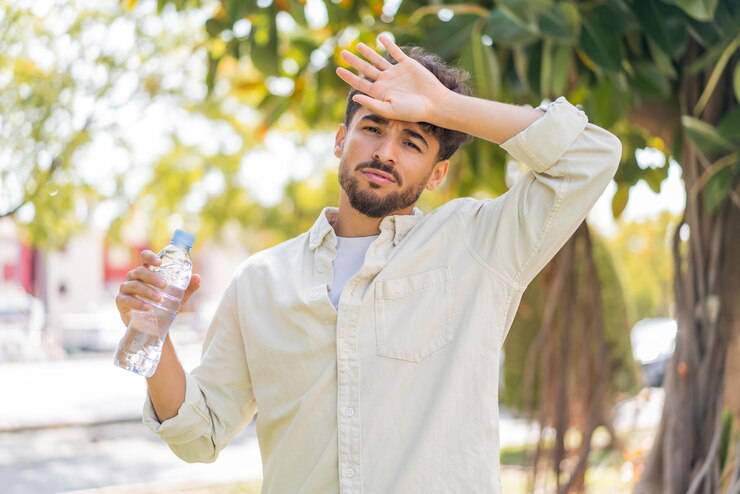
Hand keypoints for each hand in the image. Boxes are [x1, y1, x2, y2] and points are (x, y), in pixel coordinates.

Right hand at [115, 249, 200, 326]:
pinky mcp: (121, 301)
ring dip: (147, 291)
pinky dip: (138, 303)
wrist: (153, 325)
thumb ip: (188, 287)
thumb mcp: (178, 297)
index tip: (159, 262)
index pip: (145, 258)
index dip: (150, 257)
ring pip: (134, 285)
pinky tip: (148, 308)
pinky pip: (126, 299)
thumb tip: (198, 277)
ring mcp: (126, 288)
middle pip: (140, 271)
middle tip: (165, 285)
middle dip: (152, 277)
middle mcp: (134, 277)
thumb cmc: (165, 305)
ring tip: (160, 299)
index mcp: (147, 271)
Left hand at [335, 35, 449, 123]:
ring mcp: (396, 72)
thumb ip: (372, 103)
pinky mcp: (407, 64)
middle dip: (354, 61)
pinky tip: (381, 39)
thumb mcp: (389, 109)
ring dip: (368, 52)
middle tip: (343, 53)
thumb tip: (354, 97)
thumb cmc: (412, 111)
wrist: (434, 103)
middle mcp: (386, 82)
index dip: (348, 76)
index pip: (360, 83)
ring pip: (378, 60)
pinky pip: (395, 52)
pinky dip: (388, 45)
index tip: (337, 69)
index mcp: (380, 93)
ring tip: (358, 45)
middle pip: (366, 69)